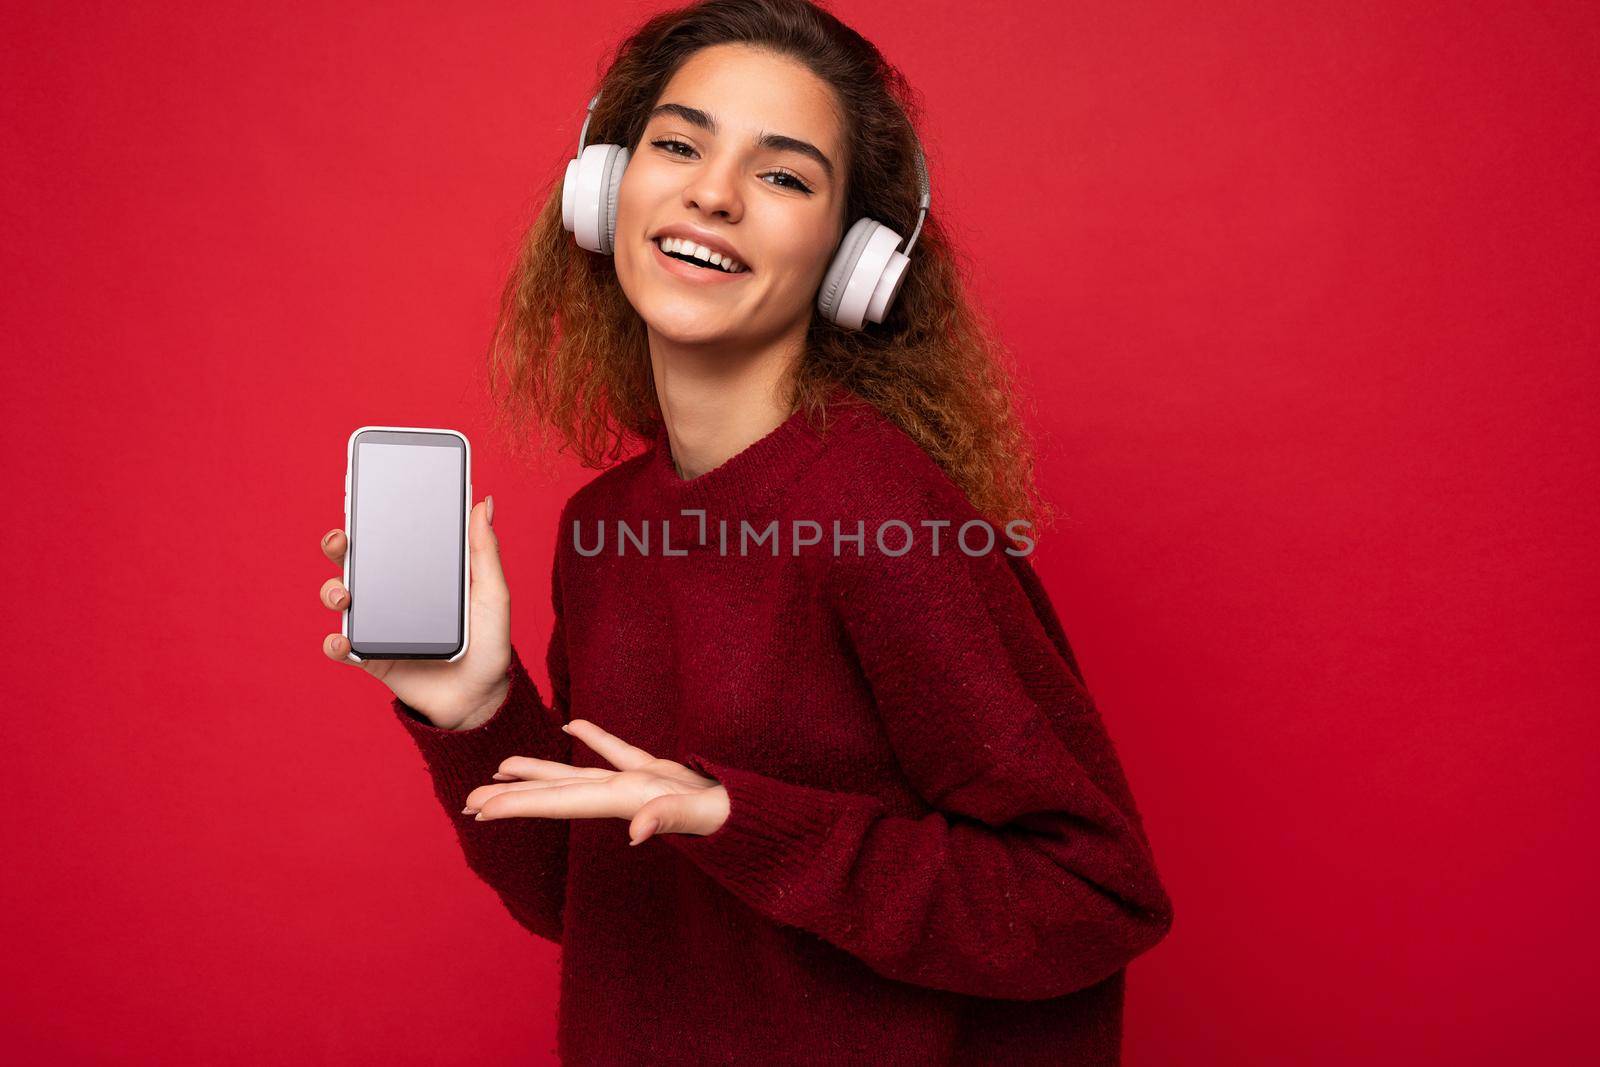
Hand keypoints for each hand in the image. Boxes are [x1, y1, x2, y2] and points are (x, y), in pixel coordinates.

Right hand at [318, 495, 512, 730]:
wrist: (480, 697)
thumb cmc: (489, 643)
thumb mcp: (492, 594)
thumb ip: (485, 550)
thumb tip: (484, 503)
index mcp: (420, 572)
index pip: (390, 537)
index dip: (372, 516)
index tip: (364, 497)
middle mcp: (392, 593)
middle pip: (355, 561)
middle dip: (338, 545)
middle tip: (341, 538)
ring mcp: (378, 624)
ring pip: (340, 598)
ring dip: (332, 590)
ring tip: (343, 595)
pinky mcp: (370, 656)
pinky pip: (342, 647)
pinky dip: (335, 643)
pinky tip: (344, 641)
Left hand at [463, 718, 731, 845]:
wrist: (760, 817)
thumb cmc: (734, 818)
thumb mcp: (705, 815)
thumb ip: (670, 818)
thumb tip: (636, 830)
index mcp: (626, 800)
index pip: (559, 802)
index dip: (517, 804)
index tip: (479, 809)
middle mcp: (624, 794)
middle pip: (557, 794)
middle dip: (511, 796)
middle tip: (468, 800)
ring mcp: (640, 783)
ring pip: (577, 773)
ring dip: (539, 770)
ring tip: (502, 765)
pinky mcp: (660, 771)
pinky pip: (617, 751)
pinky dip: (593, 738)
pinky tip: (573, 728)